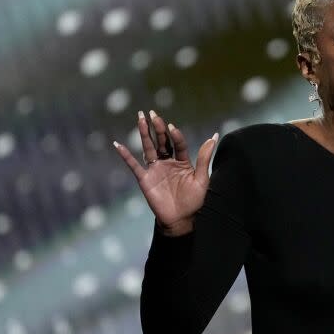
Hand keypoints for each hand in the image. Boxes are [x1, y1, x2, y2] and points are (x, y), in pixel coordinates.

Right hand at [113, 110, 218, 235]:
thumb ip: (205, 157)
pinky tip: (118, 145)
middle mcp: (168, 162)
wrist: (182, 220)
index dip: (175, 135)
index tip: (172, 127)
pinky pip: (133, 165)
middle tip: (152, 113)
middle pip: (162, 141)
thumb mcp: (202, 178)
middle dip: (158, 127)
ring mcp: (156, 170)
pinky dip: (125, 155)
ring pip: (149, 148)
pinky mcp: (145, 179)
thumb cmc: (195, 201)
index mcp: (182, 161)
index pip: (178, 144)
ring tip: (140, 118)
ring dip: (144, 133)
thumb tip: (215, 135)